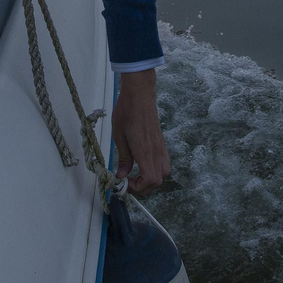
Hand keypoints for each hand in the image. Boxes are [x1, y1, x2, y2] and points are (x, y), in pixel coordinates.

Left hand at [112, 69, 170, 196]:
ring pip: (163, 173)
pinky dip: (155, 170)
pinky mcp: (161, 143)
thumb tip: (121, 176)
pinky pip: (164, 163)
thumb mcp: (118, 136)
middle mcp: (156, 152)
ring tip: (136, 175)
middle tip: (128, 182)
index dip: (137, 188)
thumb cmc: (126, 112)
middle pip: (158, 181)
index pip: (149, 180)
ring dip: (150, 180)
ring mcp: (161, 147)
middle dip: (143, 187)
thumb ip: (123, 158)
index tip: (124, 183)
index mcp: (145, 151)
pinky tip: (142, 164)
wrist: (139, 94)